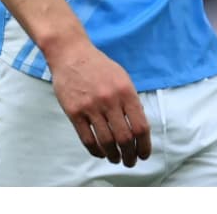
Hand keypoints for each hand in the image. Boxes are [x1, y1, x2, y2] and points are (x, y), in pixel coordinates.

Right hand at [46, 36, 151, 167]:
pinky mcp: (74, 112)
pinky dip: (96, 151)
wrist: (72, 54)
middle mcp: (110, 100)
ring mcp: (90, 107)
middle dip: (130, 154)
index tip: (145, 154)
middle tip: (131, 161)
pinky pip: (87, 139)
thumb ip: (131, 101)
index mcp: (126, 92)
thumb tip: (139, 127)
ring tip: (116, 159)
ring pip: (106, 141)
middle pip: (125, 138)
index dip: (145, 145)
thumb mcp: (123, 78)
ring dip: (113, 155)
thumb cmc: (100, 67)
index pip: (140, 126)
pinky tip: (101, 153)